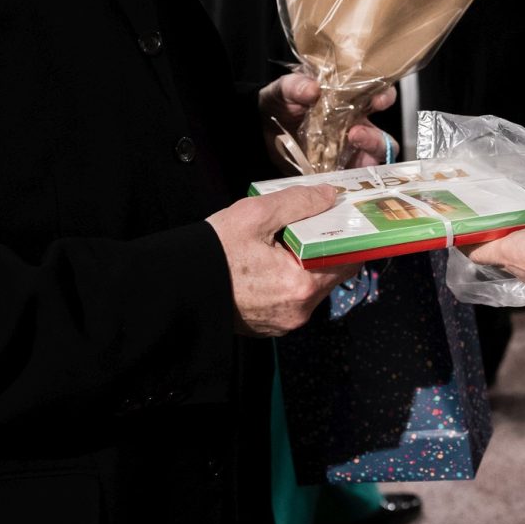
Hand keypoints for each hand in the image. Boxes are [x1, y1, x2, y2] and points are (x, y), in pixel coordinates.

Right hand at [206, 184, 356, 335]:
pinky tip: (265, 266)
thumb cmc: (214, 251)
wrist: (177, 287)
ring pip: (308, 289)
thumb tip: (329, 196)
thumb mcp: (256, 215)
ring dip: (302, 267)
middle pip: (328, 276)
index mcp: (301, 286)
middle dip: (320, 251)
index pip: (347, 262)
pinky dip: (284, 283)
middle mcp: (297, 312)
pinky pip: (288, 301)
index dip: (347, 239)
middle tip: (304, 228)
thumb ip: (298, 203)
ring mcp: (282, 323)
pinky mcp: (266, 328)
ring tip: (278, 245)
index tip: (341, 222)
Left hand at [258, 73, 398, 166]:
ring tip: (348, 148)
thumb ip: (296, 85)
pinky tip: (337, 172)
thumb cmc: (280, 103)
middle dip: (376, 137)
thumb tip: (313, 88)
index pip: (377, 97)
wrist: (261, 128)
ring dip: (367, 155)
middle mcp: (355, 126)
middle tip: (356, 133)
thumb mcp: (285, 89)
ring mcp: (347, 151)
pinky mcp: (336, 170)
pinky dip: (351, 178)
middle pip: (381, 136)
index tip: (379, 100)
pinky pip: (352, 178)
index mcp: (349, 101)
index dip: (384, 98)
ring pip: (373, 158)